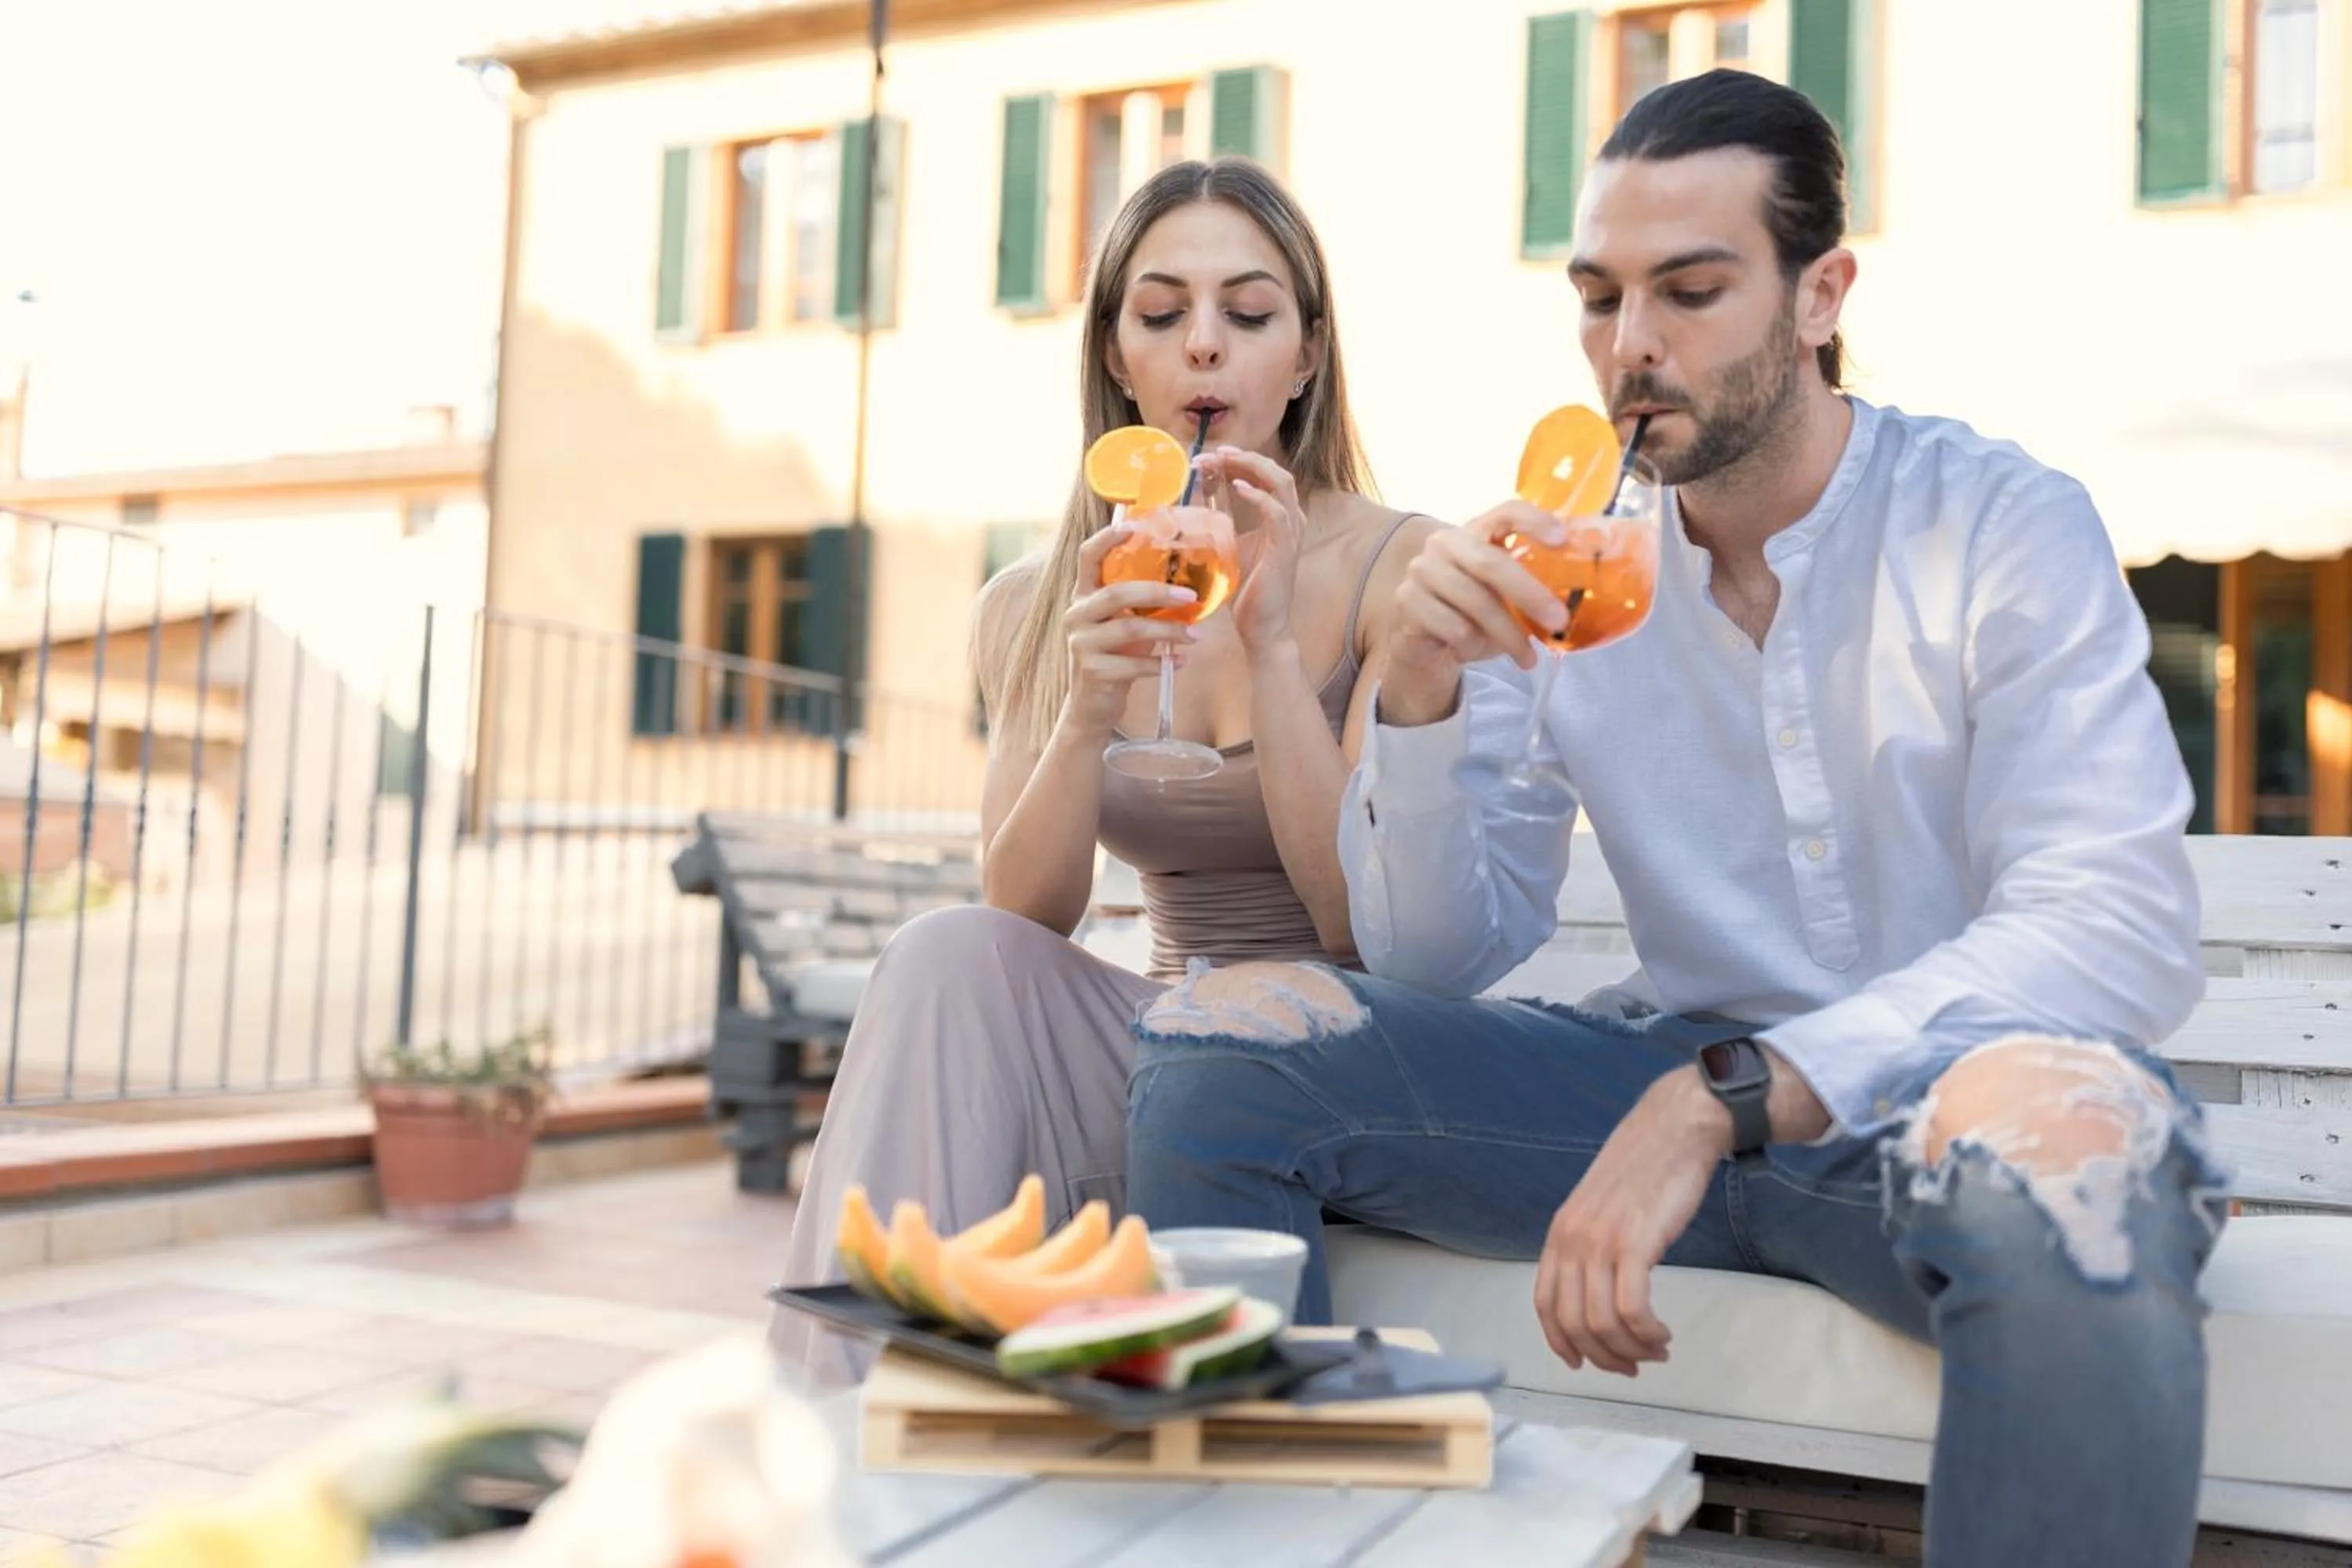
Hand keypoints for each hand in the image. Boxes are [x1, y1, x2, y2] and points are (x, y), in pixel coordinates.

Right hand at [1058, 518, 1198, 740]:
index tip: (1134, 524)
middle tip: (1190, 596)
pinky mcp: (1091, 671)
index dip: (1107, 537)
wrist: (1092, 704)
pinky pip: (1132, 664)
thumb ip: (1141, 601)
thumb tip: (1189, 578)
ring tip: (1195, 636)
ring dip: (1168, 632)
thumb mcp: (1124, 621)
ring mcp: (1081, 642)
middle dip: (1158, 592)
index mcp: (1084, 594)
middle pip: (1118, 592)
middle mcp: (1077, 613)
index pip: (1087, 556)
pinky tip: (1181, 663)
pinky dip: (1161, 664)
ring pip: (1130, 629)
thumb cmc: (1116, 654)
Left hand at [1200, 446, 1304, 652]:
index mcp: (1279, 518)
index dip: (1239, 460)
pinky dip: (1258, 495)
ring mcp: (1291, 534)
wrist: (1262, 628)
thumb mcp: (1229, 548)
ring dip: (1250, 467)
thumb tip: (1190, 504)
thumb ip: (1220, 524)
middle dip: (1245, 456)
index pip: (1264, 476)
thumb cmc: (1247, 592)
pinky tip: (1237, 487)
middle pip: (1275, 472)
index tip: (1208, 456)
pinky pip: (1277, 512)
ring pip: (1281, 483)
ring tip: (1224, 460)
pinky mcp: (1285, 549)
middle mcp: (1290, 520)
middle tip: (1215, 451)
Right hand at [1382, 501, 1568, 724]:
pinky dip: (1474, 645)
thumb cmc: (1475, 612)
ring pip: (1475, 603)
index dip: (1535, 521)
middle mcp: (1445, 543)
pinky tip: (1478, 652)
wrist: (1423, 641)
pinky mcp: (1407, 602)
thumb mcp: (1504, 594)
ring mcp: (1422, 570)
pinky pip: (1454, 627)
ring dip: (1509, 636)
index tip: (1563, 539)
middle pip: (1491, 563)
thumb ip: (1531, 584)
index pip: (1506, 511)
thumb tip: (1581, 598)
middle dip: (1529, 595)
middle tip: (1559, 622)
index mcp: (1476, 530)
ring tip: (1528, 658)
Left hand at [1532, 1068, 1729, 1376]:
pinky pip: (1632, 1309)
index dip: (1561, 1343)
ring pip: (1603, 1323)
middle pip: (1573, 1323)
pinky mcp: (1635, 1242)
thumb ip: (1591, 1246)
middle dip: (1603, 1357)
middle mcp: (1572, 1239)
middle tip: (1633, 1366)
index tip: (1584, 1363)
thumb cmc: (1645, 1167)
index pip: (1545, 1305)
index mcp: (1560, 1232)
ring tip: (1656, 1349)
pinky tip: (1663, 1333)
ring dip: (1631, 1349)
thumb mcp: (1600, 1207)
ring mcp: (1601, 1241)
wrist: (1675, 1128)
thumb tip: (1597, 1294)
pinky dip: (1647, 1332)